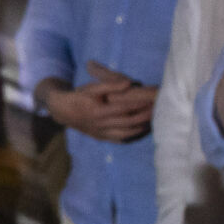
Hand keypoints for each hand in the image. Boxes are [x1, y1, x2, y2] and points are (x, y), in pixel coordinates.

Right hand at [42, 61, 156, 142]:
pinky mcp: (101, 138)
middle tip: (160, 111)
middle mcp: (101, 124)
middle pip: (129, 122)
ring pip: (126, 133)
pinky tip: (142, 130)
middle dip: (146, 116)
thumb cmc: (79, 97)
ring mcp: (101, 133)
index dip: (141, 105)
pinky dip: (132, 136)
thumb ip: (110, 85)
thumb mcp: (91, 88)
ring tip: (155, 121)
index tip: (154, 100)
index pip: (125, 108)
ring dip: (142, 127)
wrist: (62, 112)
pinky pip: (119, 140)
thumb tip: (129, 83)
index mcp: (98, 111)